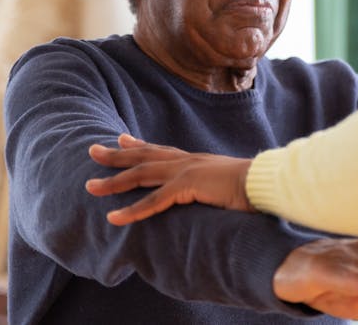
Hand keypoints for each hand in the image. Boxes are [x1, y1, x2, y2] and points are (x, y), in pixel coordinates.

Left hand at [85, 134, 252, 224]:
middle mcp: (188, 162)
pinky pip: (153, 201)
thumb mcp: (232, 185)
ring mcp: (186, 172)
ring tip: (89, 187)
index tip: (121, 138)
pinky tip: (113, 217)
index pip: (163, 150)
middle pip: (145, 156)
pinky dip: (132, 210)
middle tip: (93, 150)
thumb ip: (220, 188)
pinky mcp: (187, 187)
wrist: (268, 183)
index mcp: (198, 161)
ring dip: (113, 182)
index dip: (140, 145)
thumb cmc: (257, 186)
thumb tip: (223, 197)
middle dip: (117, 154)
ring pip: (141, 175)